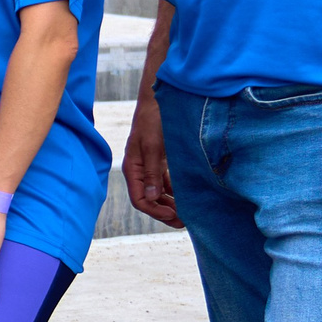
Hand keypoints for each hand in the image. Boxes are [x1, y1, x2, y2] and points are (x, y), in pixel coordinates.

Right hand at [122, 92, 182, 227]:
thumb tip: (153, 197)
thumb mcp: (153, 146)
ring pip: (160, 192)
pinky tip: (189, 196)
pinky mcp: (162, 161)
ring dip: (172, 204)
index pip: (140, 199)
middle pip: (150, 199)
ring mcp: (152, 166)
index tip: (174, 215)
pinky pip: (168, 182)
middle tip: (184, 223)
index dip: (155, 211)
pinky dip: (176, 191)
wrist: (161, 99)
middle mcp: (141, 170)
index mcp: (133, 168)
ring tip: (188, 213)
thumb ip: (152, 172)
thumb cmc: (153, 119)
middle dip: (165, 212)